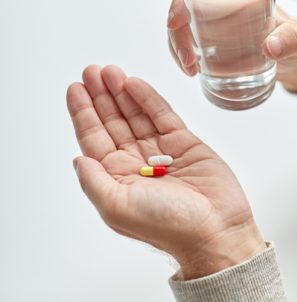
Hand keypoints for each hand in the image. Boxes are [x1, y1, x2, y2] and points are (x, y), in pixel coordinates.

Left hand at [67, 65, 265, 279]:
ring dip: (122, 93)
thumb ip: (93, 181)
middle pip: (113, 122)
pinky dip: (148, 99)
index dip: (84, 113)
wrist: (215, 229)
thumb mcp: (117, 207)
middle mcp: (136, 162)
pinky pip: (163, 115)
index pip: (94, 138)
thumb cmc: (168, 226)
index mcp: (117, 178)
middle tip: (92, 72)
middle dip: (101, 96)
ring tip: (110, 71)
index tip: (76, 89)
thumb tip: (78, 158)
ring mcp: (161, 152)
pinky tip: (135, 84)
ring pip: (136, 115)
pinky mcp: (185, 143)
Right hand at [167, 0, 296, 91]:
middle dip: (177, 33)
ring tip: (191, 70)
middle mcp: (221, 2)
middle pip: (183, 8)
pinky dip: (184, 56)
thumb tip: (271, 47)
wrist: (295, 58)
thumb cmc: (296, 40)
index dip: (180, 0)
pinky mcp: (211, 41)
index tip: (176, 22)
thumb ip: (290, 41)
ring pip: (182, 27)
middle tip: (190, 62)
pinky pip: (189, 43)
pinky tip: (192, 71)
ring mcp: (213, 22)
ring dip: (178, 47)